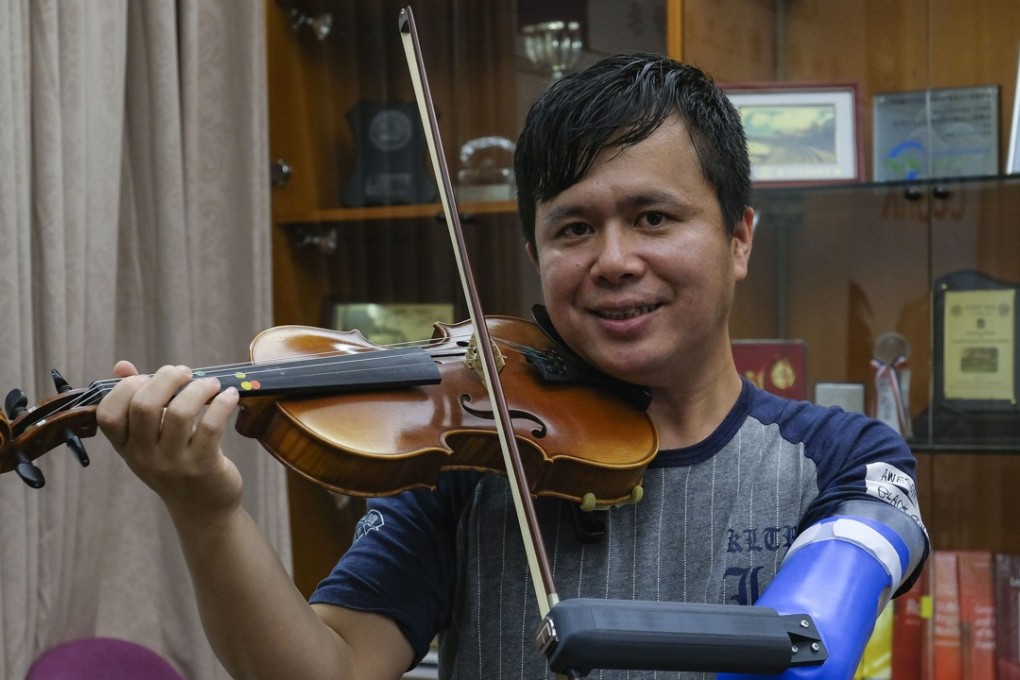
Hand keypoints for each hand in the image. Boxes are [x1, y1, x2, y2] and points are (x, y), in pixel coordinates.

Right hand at [96, 361, 242, 518]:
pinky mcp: (203, 466)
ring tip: (212, 384)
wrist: (203, 509)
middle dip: (167, 378)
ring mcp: (173, 463)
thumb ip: (136, 401)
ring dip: (199, 388)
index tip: (147, 378)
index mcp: (125, 447)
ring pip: (180, 412)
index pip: (108, 414)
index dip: (126, 388)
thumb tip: (122, 365)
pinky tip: (230, 395)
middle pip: (144, 405)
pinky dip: (222, 403)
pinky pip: (211, 425)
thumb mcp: (150, 439)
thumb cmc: (176, 464)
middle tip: (185, 373)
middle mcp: (144, 457)